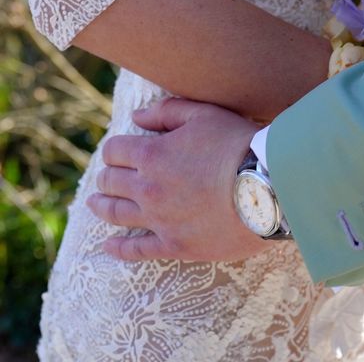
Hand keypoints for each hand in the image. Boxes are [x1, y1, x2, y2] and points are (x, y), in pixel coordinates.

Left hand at [88, 98, 271, 261]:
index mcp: (152, 155)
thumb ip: (167, 112)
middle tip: (109, 177)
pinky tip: (107, 247)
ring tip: (95, 205)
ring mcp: (160, 220)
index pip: (114, 151)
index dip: (114, 149)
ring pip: (116, 215)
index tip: (120, 152)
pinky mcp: (176, 245)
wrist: (269, 187)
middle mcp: (148, 189)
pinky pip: (137, 251)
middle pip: (110, 182)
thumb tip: (136, 117)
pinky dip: (118, 249)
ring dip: (101, 207)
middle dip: (107, 176)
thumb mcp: (205, 115)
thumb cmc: (239, 146)